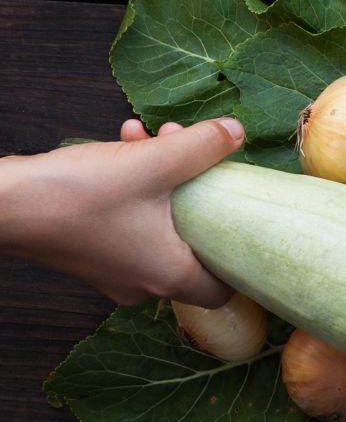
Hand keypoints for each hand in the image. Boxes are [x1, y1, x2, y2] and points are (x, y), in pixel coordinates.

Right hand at [0, 120, 244, 307]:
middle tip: (188, 148)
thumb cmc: (77, 194)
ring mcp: (114, 270)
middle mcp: (143, 283)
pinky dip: (134, 184)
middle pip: (192, 240)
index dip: (241, 257)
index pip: (224, 289)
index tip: (245, 220)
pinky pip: (129, 219)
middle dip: (195, 187)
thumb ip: (202, 147)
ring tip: (151, 136)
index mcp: (169, 276)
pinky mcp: (91, 251)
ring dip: (162, 175)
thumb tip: (236, 132)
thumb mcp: (153, 162)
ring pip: (159, 221)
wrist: (0, 204)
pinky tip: (124, 141)